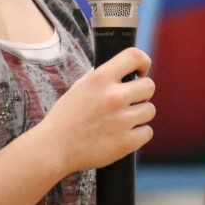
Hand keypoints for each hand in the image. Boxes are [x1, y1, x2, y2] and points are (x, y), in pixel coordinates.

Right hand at [39, 47, 155, 173]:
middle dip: (141, 93)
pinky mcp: (127, 142)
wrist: (54, 148)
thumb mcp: (79, 87)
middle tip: (129, 102)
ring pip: (150, 110)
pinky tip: (124, 134)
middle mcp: (114, 96)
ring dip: (140, 114)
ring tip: (122, 120)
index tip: (140, 72)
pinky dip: (138, 134)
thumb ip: (101, 77)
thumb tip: (121, 70)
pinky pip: (147, 132)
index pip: (134, 56)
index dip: (143, 62)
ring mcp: (122, 120)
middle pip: (149, 86)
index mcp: (101, 78)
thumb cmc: (65, 117)